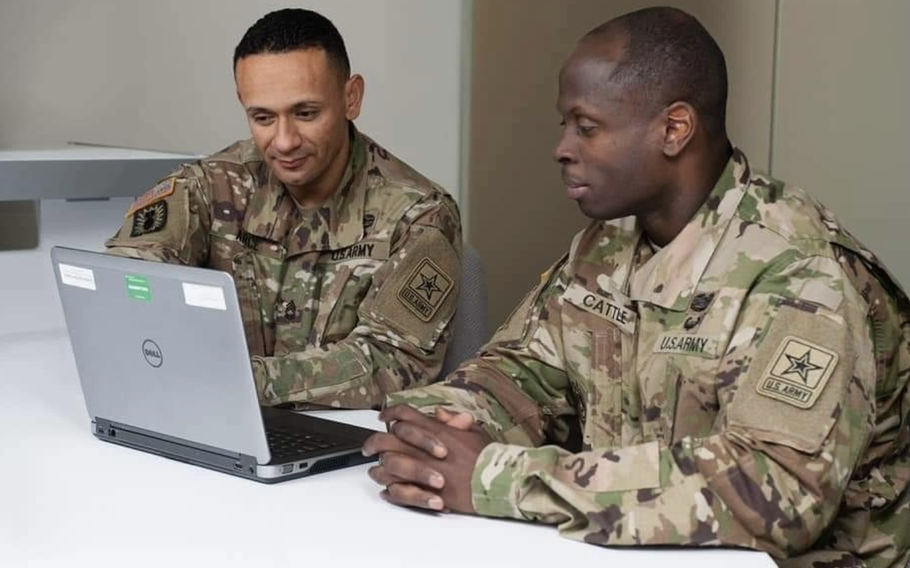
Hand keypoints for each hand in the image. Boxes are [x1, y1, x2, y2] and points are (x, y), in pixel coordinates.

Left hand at [362, 405, 491, 513]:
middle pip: (387, 439)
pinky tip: (387, 491)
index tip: (383, 417)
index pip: (405, 415)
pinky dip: (390, 491)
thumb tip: (439, 413)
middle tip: (367, 447)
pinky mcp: (425, 490)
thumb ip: (453, 420)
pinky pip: (398, 490)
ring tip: (375, 471)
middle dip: (373, 442)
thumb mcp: (474, 430)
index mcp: (436, 430)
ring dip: (378, 468)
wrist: (496, 481)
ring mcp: (423, 469)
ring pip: (388, 465)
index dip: (390, 413)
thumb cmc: (488, 457)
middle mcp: (425, 448)